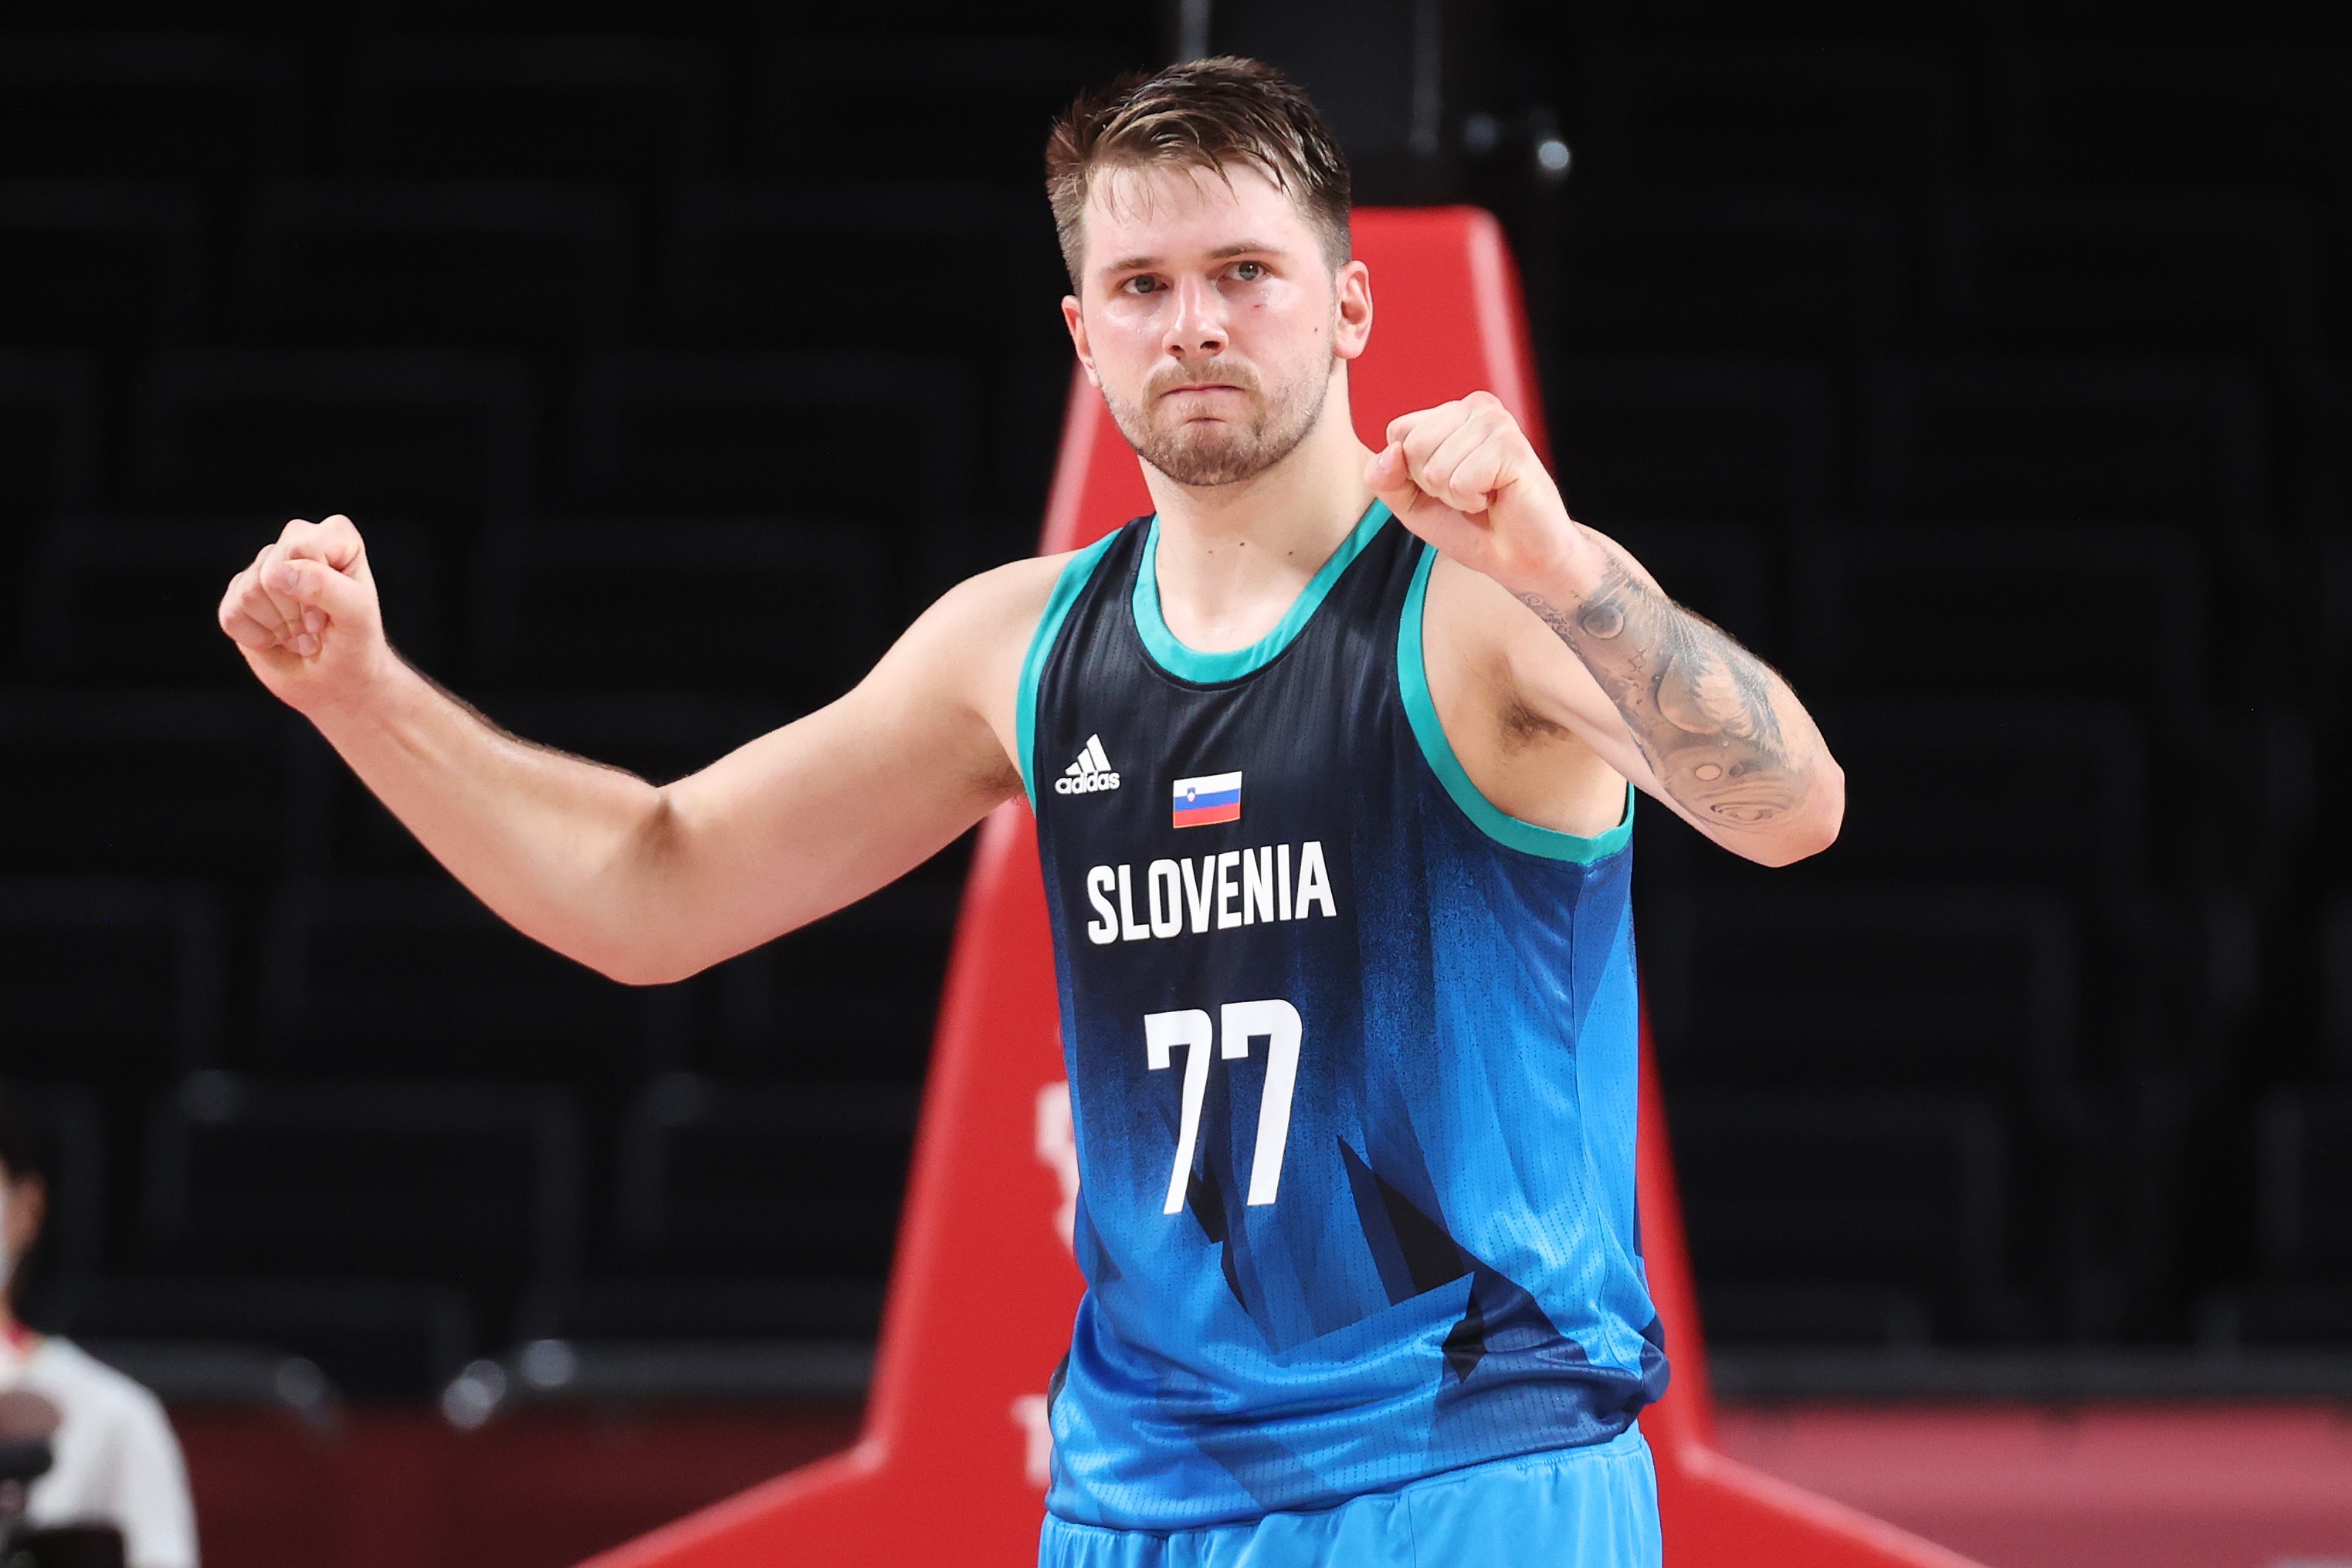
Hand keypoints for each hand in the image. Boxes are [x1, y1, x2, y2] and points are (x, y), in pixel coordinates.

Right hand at [217, 514, 391, 714]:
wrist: (338, 682)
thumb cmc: (355, 645)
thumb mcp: (357, 616)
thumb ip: (325, 587)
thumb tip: (276, 574)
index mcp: (334, 536)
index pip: (301, 548)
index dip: (313, 590)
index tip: (330, 615)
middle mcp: (296, 543)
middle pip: (270, 571)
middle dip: (293, 611)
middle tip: (315, 627)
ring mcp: (264, 568)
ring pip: (248, 592)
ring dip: (278, 626)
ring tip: (300, 633)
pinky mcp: (239, 595)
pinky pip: (231, 614)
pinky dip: (256, 638)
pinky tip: (278, 638)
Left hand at [1363, 391, 1602, 596]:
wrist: (1518, 557)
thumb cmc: (1470, 526)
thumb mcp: (1410, 503)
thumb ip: (1385, 478)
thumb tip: (1390, 452)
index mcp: (1452, 413)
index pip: (1398, 432)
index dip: (1410, 473)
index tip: (1444, 485)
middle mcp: (1476, 408)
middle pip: (1413, 446)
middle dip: (1431, 484)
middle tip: (1466, 492)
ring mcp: (1497, 423)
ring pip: (1435, 467)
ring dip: (1454, 496)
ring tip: (1483, 496)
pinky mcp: (1512, 447)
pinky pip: (1460, 481)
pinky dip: (1472, 500)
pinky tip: (1496, 497)